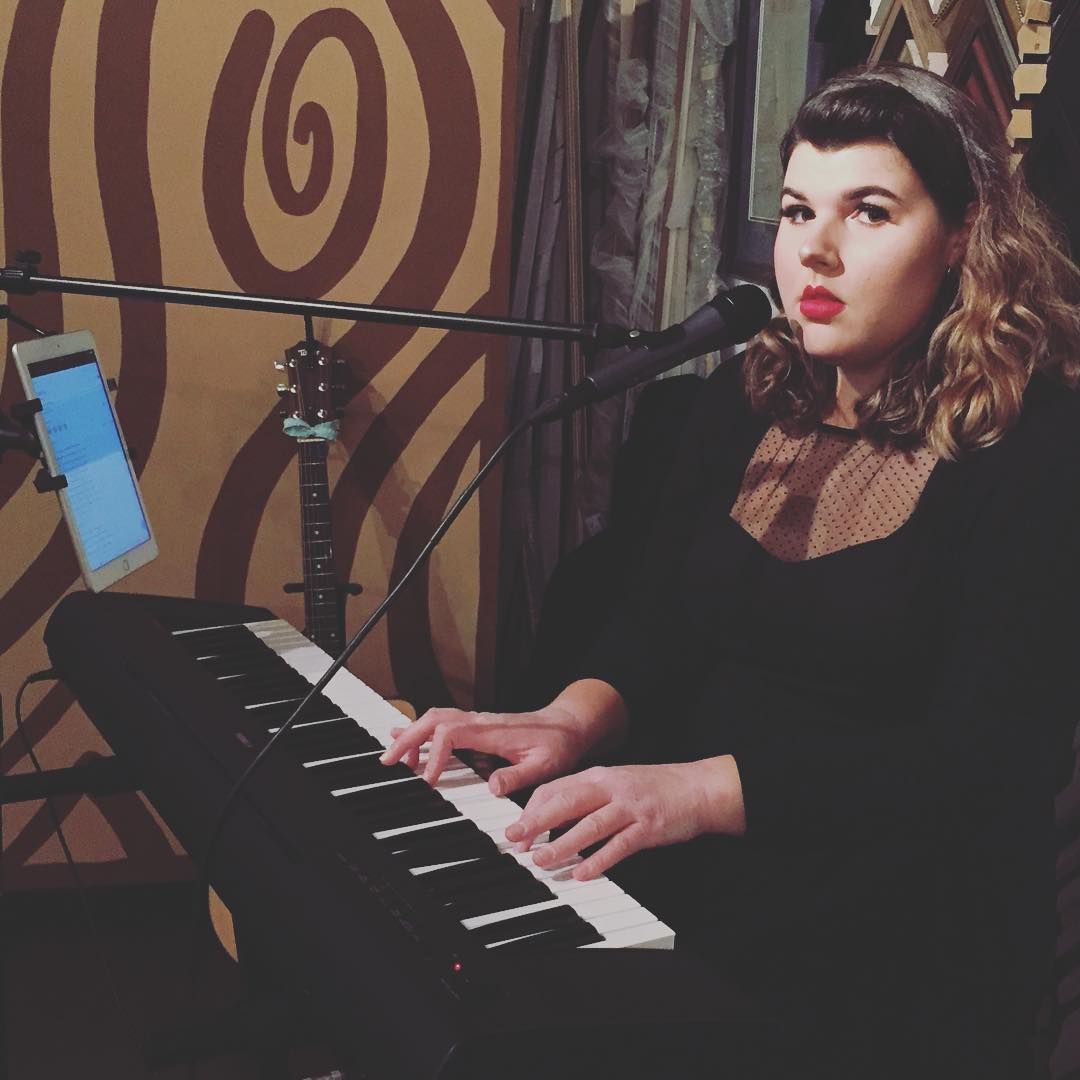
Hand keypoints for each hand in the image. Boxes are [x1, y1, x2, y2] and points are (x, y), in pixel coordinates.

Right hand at [379, 704, 594, 794]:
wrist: (568, 726)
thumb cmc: (558, 745)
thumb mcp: (545, 766)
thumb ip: (518, 777)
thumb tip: (490, 786)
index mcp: (493, 731)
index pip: (451, 734)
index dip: (435, 755)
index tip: (429, 780)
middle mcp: (481, 722)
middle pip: (434, 720)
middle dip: (408, 739)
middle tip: (389, 762)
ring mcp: (477, 721)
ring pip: (435, 718)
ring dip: (411, 735)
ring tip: (393, 758)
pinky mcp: (477, 726)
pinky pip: (443, 722)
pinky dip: (421, 729)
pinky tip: (404, 737)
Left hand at [506, 758, 745, 880]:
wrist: (696, 788)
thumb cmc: (652, 788)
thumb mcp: (614, 783)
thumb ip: (584, 797)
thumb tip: (550, 817)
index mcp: (598, 776)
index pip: (555, 788)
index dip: (532, 809)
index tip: (516, 830)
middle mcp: (611, 788)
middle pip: (567, 803)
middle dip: (537, 822)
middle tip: (515, 840)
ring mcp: (629, 807)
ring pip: (590, 825)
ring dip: (563, 844)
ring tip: (542, 860)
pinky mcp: (647, 827)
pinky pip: (619, 845)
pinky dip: (599, 860)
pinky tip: (583, 874)